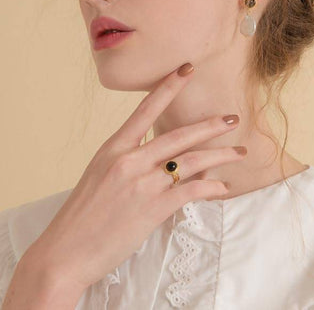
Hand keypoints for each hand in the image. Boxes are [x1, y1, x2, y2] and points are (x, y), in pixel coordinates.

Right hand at [24, 63, 245, 292]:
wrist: (65, 252)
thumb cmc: (82, 215)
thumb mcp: (101, 174)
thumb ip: (128, 160)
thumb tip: (160, 156)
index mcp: (113, 147)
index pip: (146, 109)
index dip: (169, 87)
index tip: (187, 69)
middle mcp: (129, 160)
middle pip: (179, 135)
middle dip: (211, 125)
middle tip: (233, 117)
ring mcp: (142, 184)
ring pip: (191, 161)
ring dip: (220, 155)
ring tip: (240, 152)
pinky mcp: (152, 209)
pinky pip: (191, 192)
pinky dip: (211, 188)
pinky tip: (222, 188)